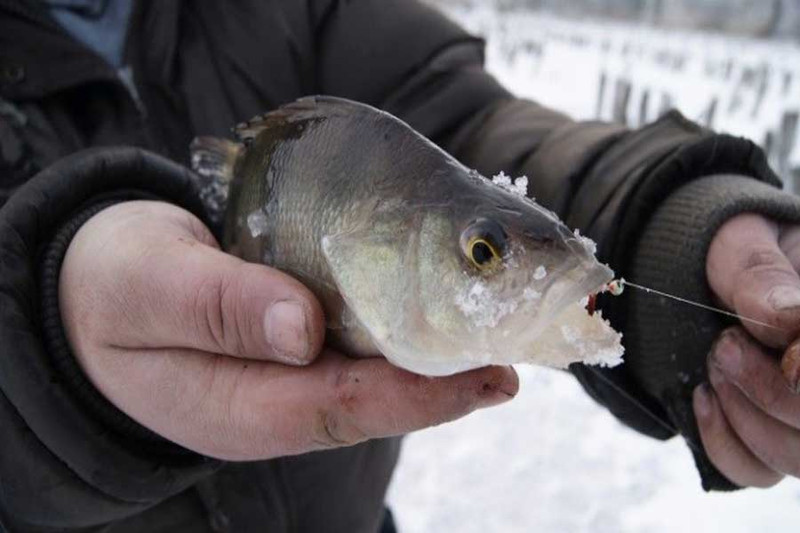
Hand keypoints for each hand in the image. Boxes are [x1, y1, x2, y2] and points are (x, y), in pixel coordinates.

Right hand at [60, 201, 517, 459]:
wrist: (94, 283)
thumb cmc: (113, 285)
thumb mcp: (149, 287)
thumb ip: (216, 307)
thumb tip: (301, 330)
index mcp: (237, 405)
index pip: (341, 408)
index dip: (416, 395)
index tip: (482, 375)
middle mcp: (275, 399)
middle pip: (373, 397)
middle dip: (446, 379)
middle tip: (513, 348)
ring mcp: (286, 373)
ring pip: (372, 372)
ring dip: (434, 353)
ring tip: (497, 328)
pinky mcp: (293, 342)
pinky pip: (356, 342)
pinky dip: (400, 324)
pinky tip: (436, 304)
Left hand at [696, 213, 799, 486]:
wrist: (698, 270)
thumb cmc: (729, 248)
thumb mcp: (740, 241)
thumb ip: (760, 273)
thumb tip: (786, 320)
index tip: (784, 352)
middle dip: (769, 391)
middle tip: (723, 347)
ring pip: (794, 457)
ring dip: (743, 415)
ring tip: (713, 365)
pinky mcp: (770, 438)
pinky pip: (755, 472)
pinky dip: (721, 441)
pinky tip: (703, 397)